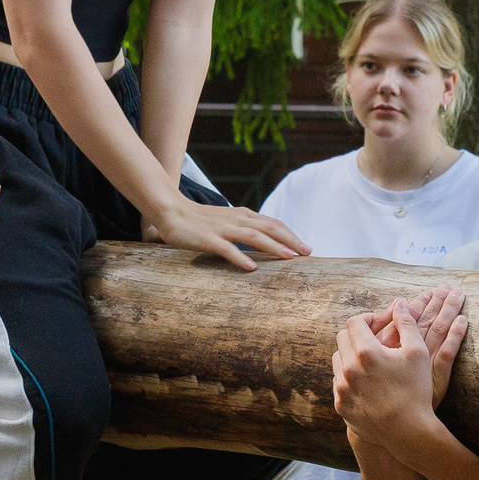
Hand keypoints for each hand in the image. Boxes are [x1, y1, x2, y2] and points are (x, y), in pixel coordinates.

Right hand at [144, 199, 308, 271]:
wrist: (171, 211)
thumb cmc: (199, 220)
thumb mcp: (227, 221)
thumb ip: (244, 229)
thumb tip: (264, 242)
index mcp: (243, 215)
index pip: (273, 223)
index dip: (291, 234)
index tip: (306, 247)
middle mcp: (237, 219)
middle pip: (270, 228)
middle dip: (291, 240)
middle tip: (307, 253)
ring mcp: (223, 229)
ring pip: (254, 237)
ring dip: (273, 247)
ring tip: (289, 258)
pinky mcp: (208, 239)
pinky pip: (227, 249)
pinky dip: (240, 258)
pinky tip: (251, 268)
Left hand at [332, 301, 440, 453]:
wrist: (408, 431)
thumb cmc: (416, 390)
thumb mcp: (417, 352)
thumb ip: (407, 324)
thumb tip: (399, 304)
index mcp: (366, 352)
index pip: (354, 322)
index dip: (366, 319)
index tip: (378, 324)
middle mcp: (348, 368)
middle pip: (342, 339)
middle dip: (357, 335)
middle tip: (373, 340)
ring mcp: (341, 388)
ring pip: (337, 361)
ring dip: (350, 355)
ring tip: (369, 361)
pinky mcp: (340, 405)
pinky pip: (338, 383)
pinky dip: (348, 378)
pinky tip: (366, 382)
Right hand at [375, 286, 466, 405]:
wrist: (390, 428)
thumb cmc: (379, 398)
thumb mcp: (371, 372)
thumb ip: (372, 347)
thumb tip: (381, 323)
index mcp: (387, 349)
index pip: (402, 319)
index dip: (413, 305)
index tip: (424, 295)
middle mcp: (406, 354)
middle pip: (423, 320)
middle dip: (434, 302)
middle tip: (445, 288)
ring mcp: (424, 365)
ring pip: (437, 330)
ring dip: (447, 310)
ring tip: (456, 294)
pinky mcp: (438, 378)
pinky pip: (448, 352)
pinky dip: (456, 335)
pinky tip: (464, 321)